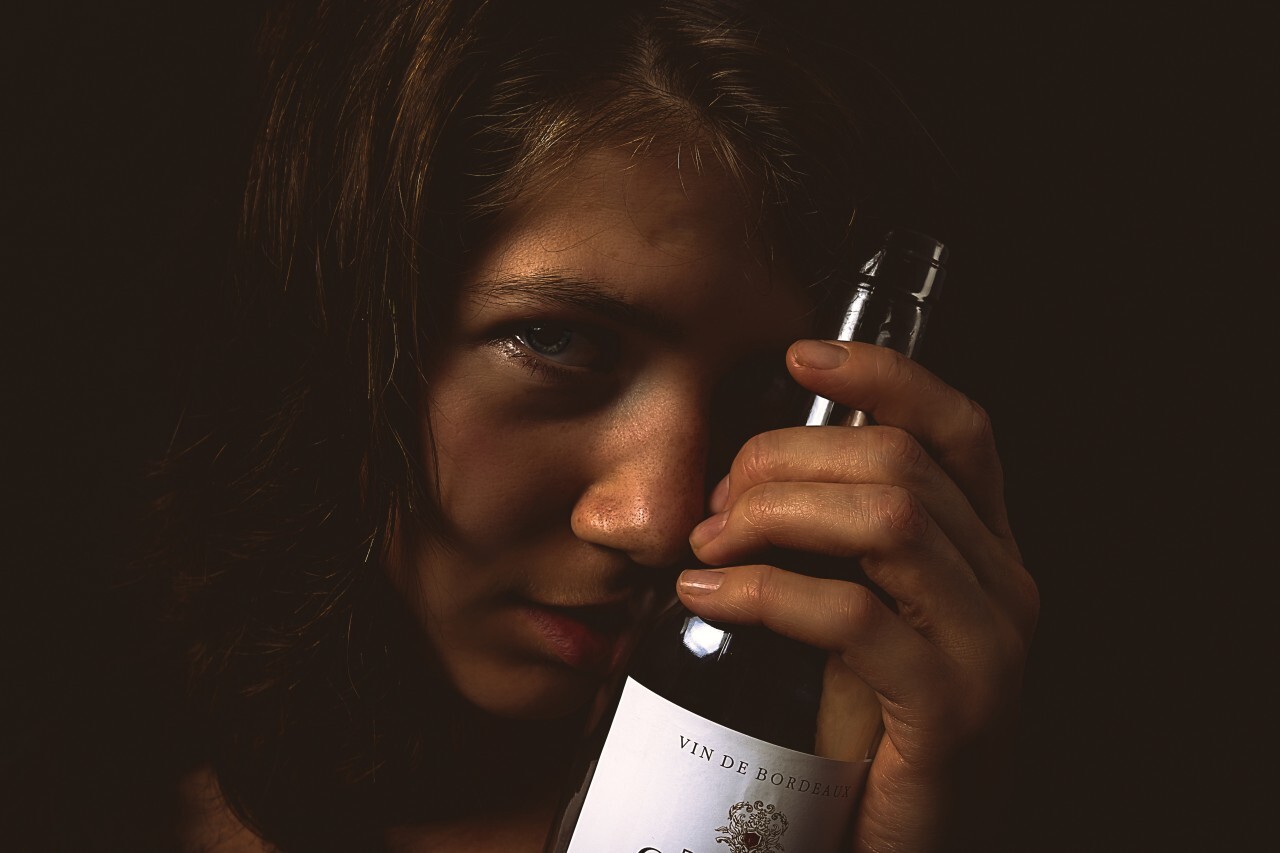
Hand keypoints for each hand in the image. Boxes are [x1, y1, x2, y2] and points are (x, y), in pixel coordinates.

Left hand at [677, 339, 1038, 852]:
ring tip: (711, 543)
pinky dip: (764, 591)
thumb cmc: (863, 726)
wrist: (890, 837)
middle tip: (718, 500)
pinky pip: (852, 614)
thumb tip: (747, 477)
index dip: (882, 377)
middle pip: (900, 464)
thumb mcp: (854, 616)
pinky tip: (708, 597)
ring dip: (776, 516)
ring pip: (887, 520)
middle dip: (787, 462)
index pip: (956, 427)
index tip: (800, 356)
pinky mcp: (948, 708)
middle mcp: (1003, 586)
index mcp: (984, 551)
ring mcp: (986, 648)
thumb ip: (833, 544)